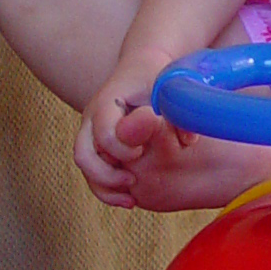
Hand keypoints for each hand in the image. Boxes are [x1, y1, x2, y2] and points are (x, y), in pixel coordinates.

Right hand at [75, 77, 178, 206]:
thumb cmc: (157, 79)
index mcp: (107, 102)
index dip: (121, 148)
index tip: (140, 152)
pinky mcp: (96, 145)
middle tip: (134, 181)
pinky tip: (131, 199)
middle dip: (106, 175)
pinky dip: (108, 189)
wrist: (141, 70)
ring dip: (105, 187)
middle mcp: (92, 119)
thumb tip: (187, 140)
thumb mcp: (168, 90)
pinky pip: (93, 173)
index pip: (103, 133)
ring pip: (86, 168)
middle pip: (83, 155)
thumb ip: (178, 114)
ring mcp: (90, 133)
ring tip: (132, 200)